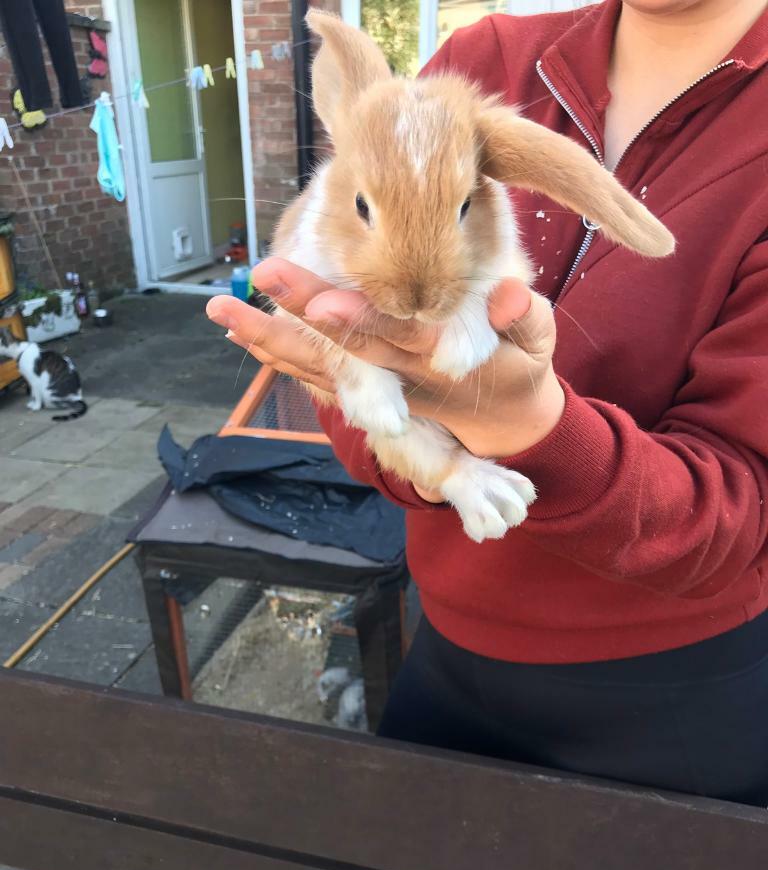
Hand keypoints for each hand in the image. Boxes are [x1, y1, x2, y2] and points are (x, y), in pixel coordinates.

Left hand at [206, 258, 563, 459]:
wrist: (504, 422)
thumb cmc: (520, 367)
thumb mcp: (537, 345)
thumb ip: (524, 319)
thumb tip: (507, 296)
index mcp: (442, 361)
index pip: (398, 339)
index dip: (362, 322)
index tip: (324, 304)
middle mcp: (400, 378)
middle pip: (346, 347)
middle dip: (302, 314)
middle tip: (265, 275)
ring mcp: (379, 387)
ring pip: (318, 366)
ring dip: (270, 339)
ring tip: (222, 308)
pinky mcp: (365, 390)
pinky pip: (315, 374)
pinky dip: (277, 355)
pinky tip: (238, 331)